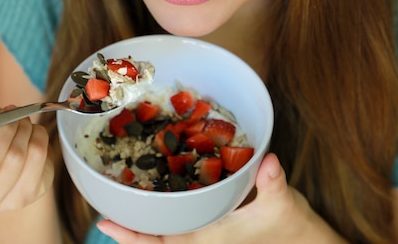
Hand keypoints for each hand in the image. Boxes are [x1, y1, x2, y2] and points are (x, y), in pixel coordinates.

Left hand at [97, 154, 320, 243]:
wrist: (297, 236)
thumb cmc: (286, 223)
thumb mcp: (282, 202)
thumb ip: (274, 183)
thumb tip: (269, 161)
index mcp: (208, 234)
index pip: (163, 241)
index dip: (132, 235)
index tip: (104, 224)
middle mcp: (200, 233)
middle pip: (153, 237)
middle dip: (127, 228)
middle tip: (100, 211)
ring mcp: (203, 227)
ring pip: (163, 229)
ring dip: (140, 218)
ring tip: (116, 199)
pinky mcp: (210, 218)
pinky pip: (177, 217)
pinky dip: (160, 208)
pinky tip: (150, 190)